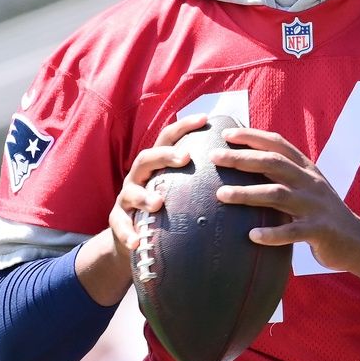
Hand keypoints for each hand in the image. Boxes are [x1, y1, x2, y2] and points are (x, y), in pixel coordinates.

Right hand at [106, 113, 213, 263]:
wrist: (135, 236)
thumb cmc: (168, 208)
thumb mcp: (181, 189)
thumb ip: (201, 176)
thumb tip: (242, 163)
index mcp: (155, 165)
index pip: (167, 139)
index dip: (184, 127)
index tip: (205, 119)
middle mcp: (138, 176)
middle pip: (146, 158)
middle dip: (164, 156)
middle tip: (185, 157)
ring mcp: (126, 198)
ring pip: (131, 192)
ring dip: (143, 196)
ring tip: (158, 203)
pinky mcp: (118, 220)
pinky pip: (119, 225)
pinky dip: (127, 233)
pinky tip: (136, 241)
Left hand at [213, 127, 359, 295]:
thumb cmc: (322, 215)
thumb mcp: (307, 189)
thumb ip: (284, 177)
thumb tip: (247, 167)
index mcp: (307, 170)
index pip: (278, 144)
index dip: (252, 136)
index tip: (226, 134)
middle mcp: (311, 182)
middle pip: (274, 163)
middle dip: (242, 158)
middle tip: (215, 157)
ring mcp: (315, 206)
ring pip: (278, 194)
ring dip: (247, 194)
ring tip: (221, 195)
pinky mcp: (320, 231)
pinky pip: (293, 232)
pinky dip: (272, 234)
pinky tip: (252, 236)